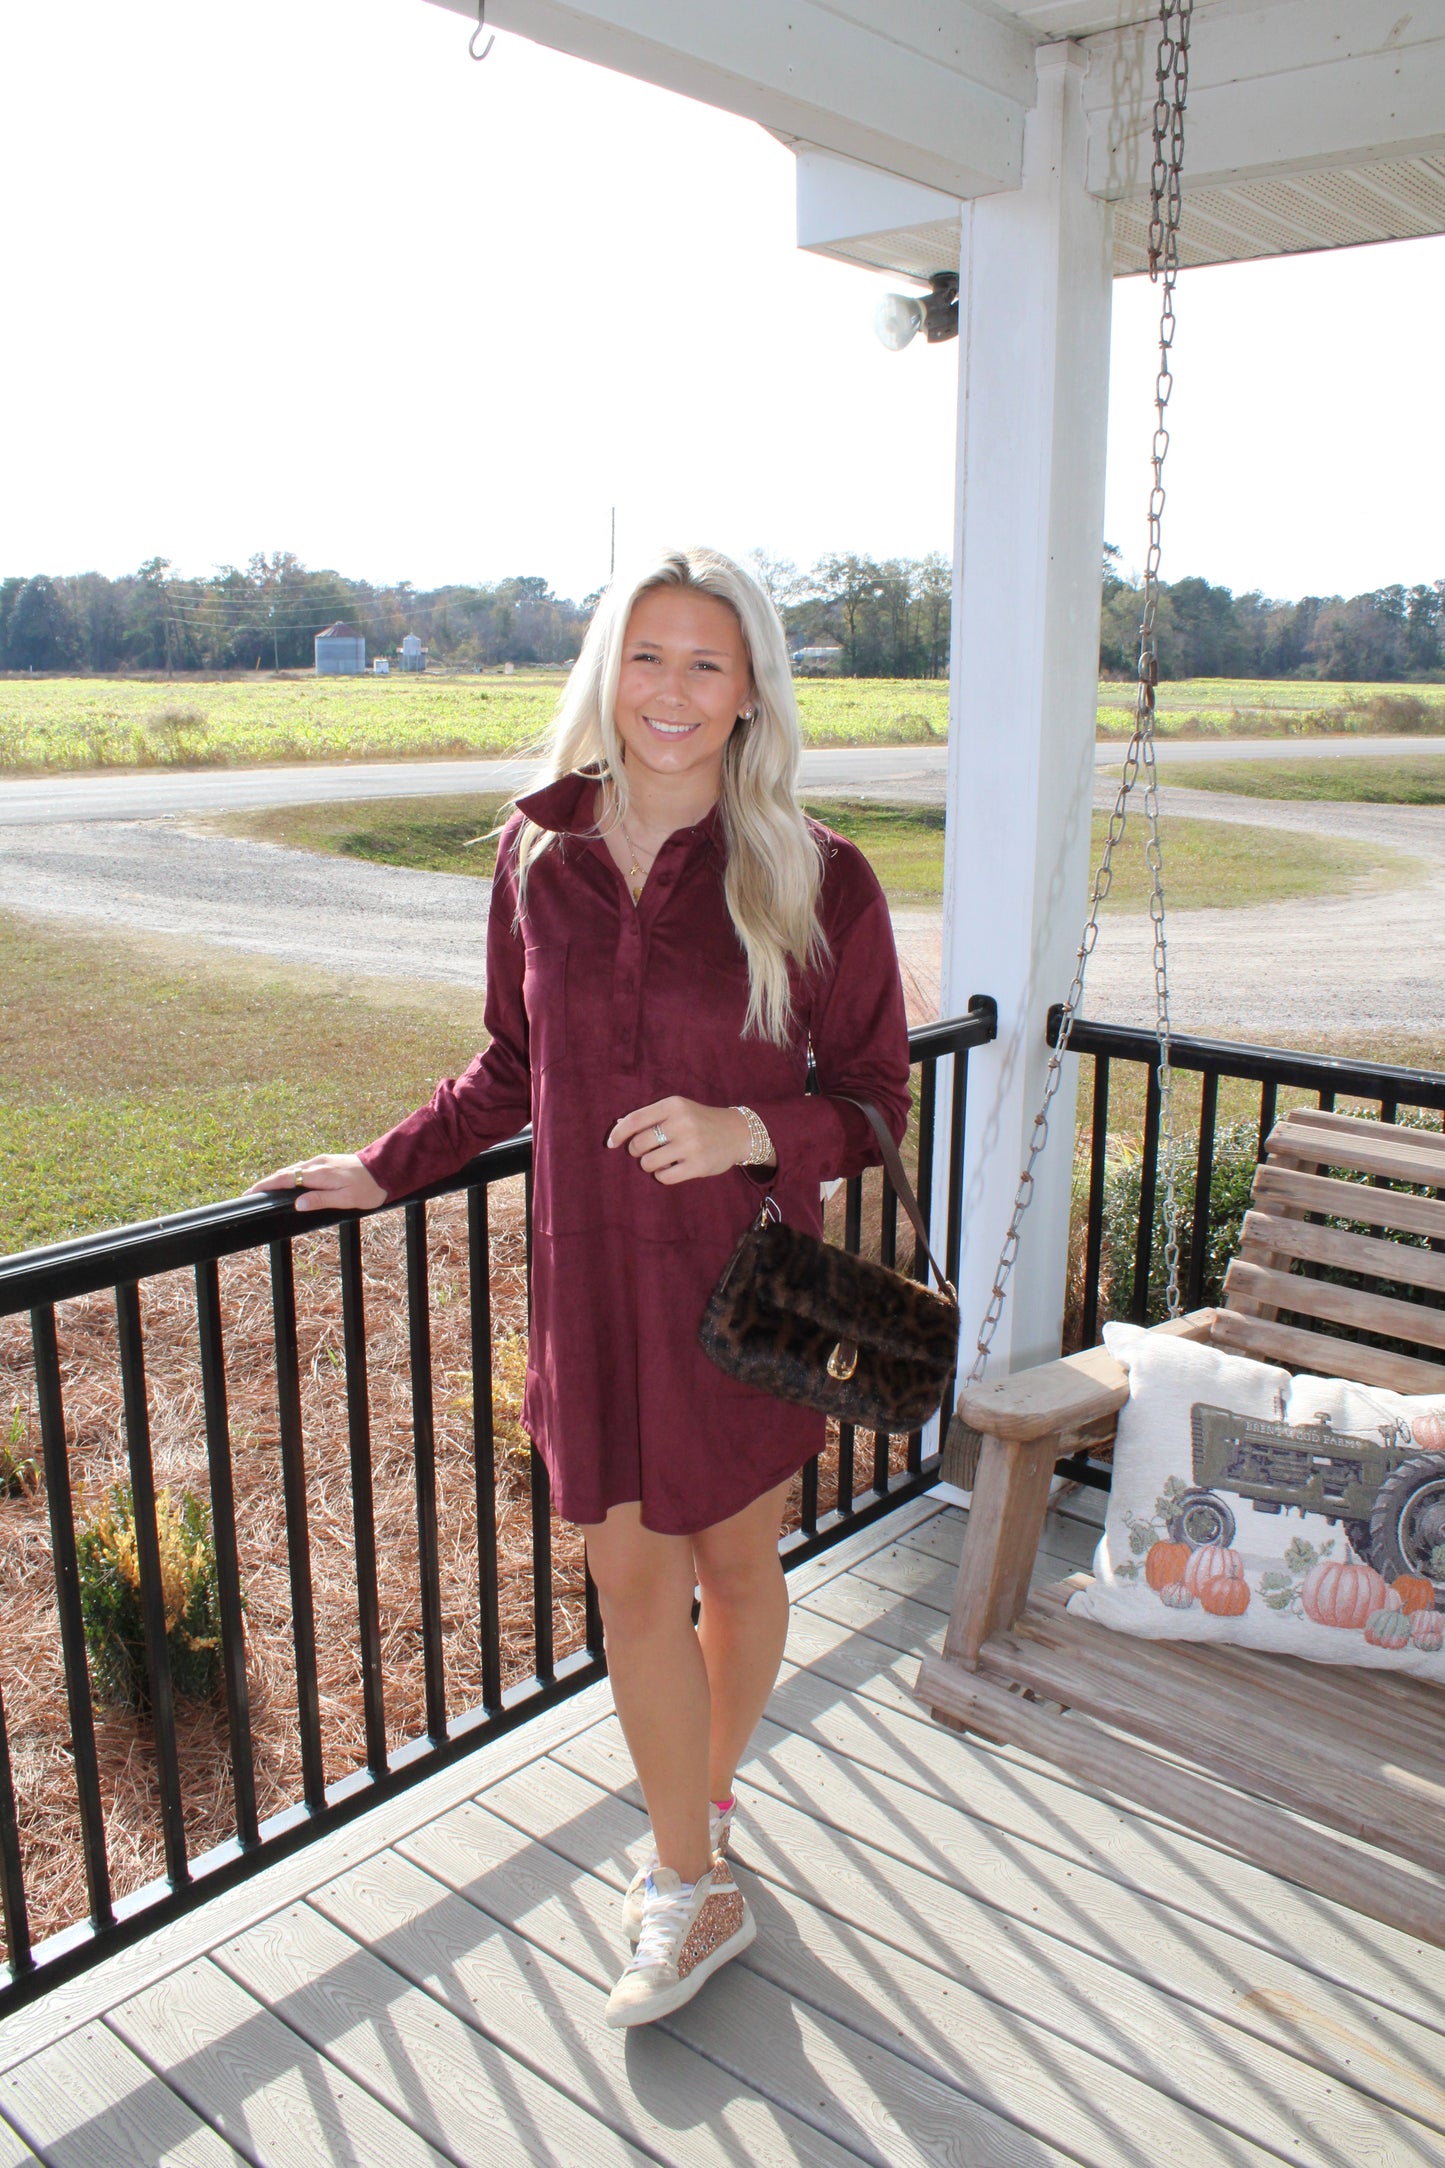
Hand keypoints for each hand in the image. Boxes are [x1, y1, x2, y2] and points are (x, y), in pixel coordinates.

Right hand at [248, 1153, 386, 1214]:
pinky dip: (290, 1174)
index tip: (250, 1192)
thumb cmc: (368, 1188)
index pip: (285, 1178)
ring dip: (278, 1177)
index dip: (266, 1185)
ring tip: (264, 1189)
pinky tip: (288, 1181)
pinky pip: (303, 1167)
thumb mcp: (345, 1199)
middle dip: (266, 1182)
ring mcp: (322, 1160)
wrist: (386, 1169)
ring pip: (294, 1169)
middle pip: (285, 1172)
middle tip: (250, 1193)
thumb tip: (297, 1203)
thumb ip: (320, 1200)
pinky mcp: (327, 1160)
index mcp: (319, 1174)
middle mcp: (317, 1163)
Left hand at [607, 1098, 750, 1185]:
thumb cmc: (700, 1121)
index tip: (610, 1144)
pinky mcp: (698, 1165)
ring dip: (649, 1165)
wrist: (738, 1133)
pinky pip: (664, 1177)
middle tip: (648, 1151)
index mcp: (673, 1105)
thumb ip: (650, 1117)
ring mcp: (690, 1145)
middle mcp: (681, 1123)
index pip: (635, 1120)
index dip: (618, 1134)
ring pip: (648, 1163)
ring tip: (661, 1161)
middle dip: (637, 1151)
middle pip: (639, 1144)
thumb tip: (618, 1127)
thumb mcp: (678, 1110)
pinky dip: (662, 1175)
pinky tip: (672, 1169)